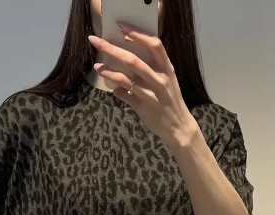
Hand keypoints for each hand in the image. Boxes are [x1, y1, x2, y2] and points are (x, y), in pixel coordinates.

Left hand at [87, 24, 196, 150]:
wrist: (178, 126)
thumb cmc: (170, 99)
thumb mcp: (168, 79)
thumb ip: (153, 67)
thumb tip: (129, 56)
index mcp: (167, 68)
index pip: (154, 45)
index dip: (137, 34)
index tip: (121, 26)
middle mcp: (159, 79)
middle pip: (133, 60)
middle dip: (112, 49)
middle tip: (96, 41)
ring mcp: (151, 94)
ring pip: (125, 79)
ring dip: (108, 71)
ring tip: (97, 67)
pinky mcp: (143, 107)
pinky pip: (125, 96)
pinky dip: (116, 91)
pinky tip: (112, 89)